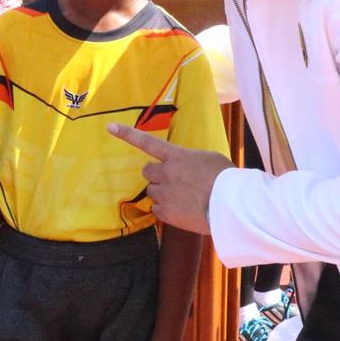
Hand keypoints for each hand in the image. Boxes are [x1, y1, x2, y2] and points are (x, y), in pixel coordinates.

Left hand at [107, 124, 232, 235]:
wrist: (229, 204)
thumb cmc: (226, 179)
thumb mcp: (209, 159)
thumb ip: (192, 161)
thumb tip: (189, 169)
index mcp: (176, 156)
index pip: (147, 142)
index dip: (127, 134)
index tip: (110, 127)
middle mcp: (165, 173)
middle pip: (147, 172)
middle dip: (156, 176)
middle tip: (173, 181)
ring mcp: (164, 193)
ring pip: (152, 192)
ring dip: (162, 193)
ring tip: (182, 198)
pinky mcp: (165, 213)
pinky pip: (157, 210)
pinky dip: (167, 211)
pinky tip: (182, 210)